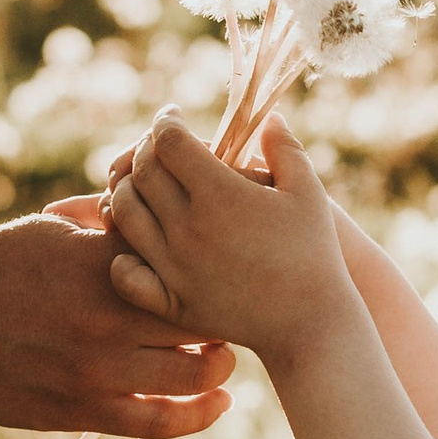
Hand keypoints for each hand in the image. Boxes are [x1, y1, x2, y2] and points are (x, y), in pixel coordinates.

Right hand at [0, 207, 235, 436]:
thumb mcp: (50, 229)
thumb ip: (110, 226)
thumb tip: (161, 206)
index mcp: (99, 262)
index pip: (188, 260)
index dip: (218, 262)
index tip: (228, 261)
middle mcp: (104, 317)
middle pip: (203, 317)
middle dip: (226, 313)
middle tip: (233, 310)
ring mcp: (95, 370)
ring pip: (194, 374)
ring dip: (219, 365)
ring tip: (222, 356)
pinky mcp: (83, 411)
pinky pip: (160, 422)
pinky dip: (200, 415)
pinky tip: (220, 404)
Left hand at [104, 115, 347, 361]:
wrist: (310, 322)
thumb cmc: (314, 252)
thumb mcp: (307, 191)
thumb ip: (284, 147)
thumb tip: (268, 115)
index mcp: (220, 194)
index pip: (169, 141)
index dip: (165, 121)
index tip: (172, 117)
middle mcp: (189, 227)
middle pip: (142, 172)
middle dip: (145, 150)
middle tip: (160, 149)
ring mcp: (174, 266)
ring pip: (125, 215)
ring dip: (127, 191)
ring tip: (145, 186)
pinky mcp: (171, 301)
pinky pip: (124, 273)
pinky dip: (123, 255)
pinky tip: (142, 243)